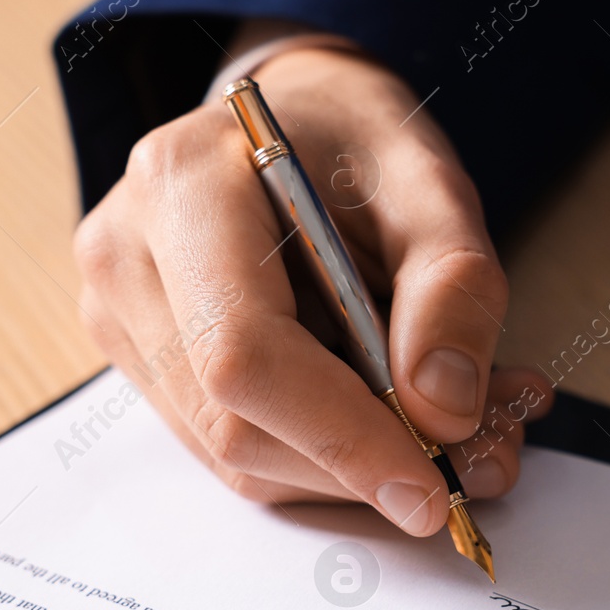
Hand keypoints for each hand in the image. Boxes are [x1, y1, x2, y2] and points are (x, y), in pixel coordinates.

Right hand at [72, 39, 552, 535]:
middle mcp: (128, 257)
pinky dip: (331, 456)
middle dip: (366, 463)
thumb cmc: (355, 141)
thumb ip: (453, 286)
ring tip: (463, 426)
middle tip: (485, 454)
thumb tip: (444, 411)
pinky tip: (400, 418)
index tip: (433, 487)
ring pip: (238, 456)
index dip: (340, 437)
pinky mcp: (146, 362)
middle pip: (236, 424)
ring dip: (358, 470)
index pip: (243, 353)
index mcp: (183, 186)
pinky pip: (237, 449)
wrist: (294, 121)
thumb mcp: (430, 181)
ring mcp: (124, 317)